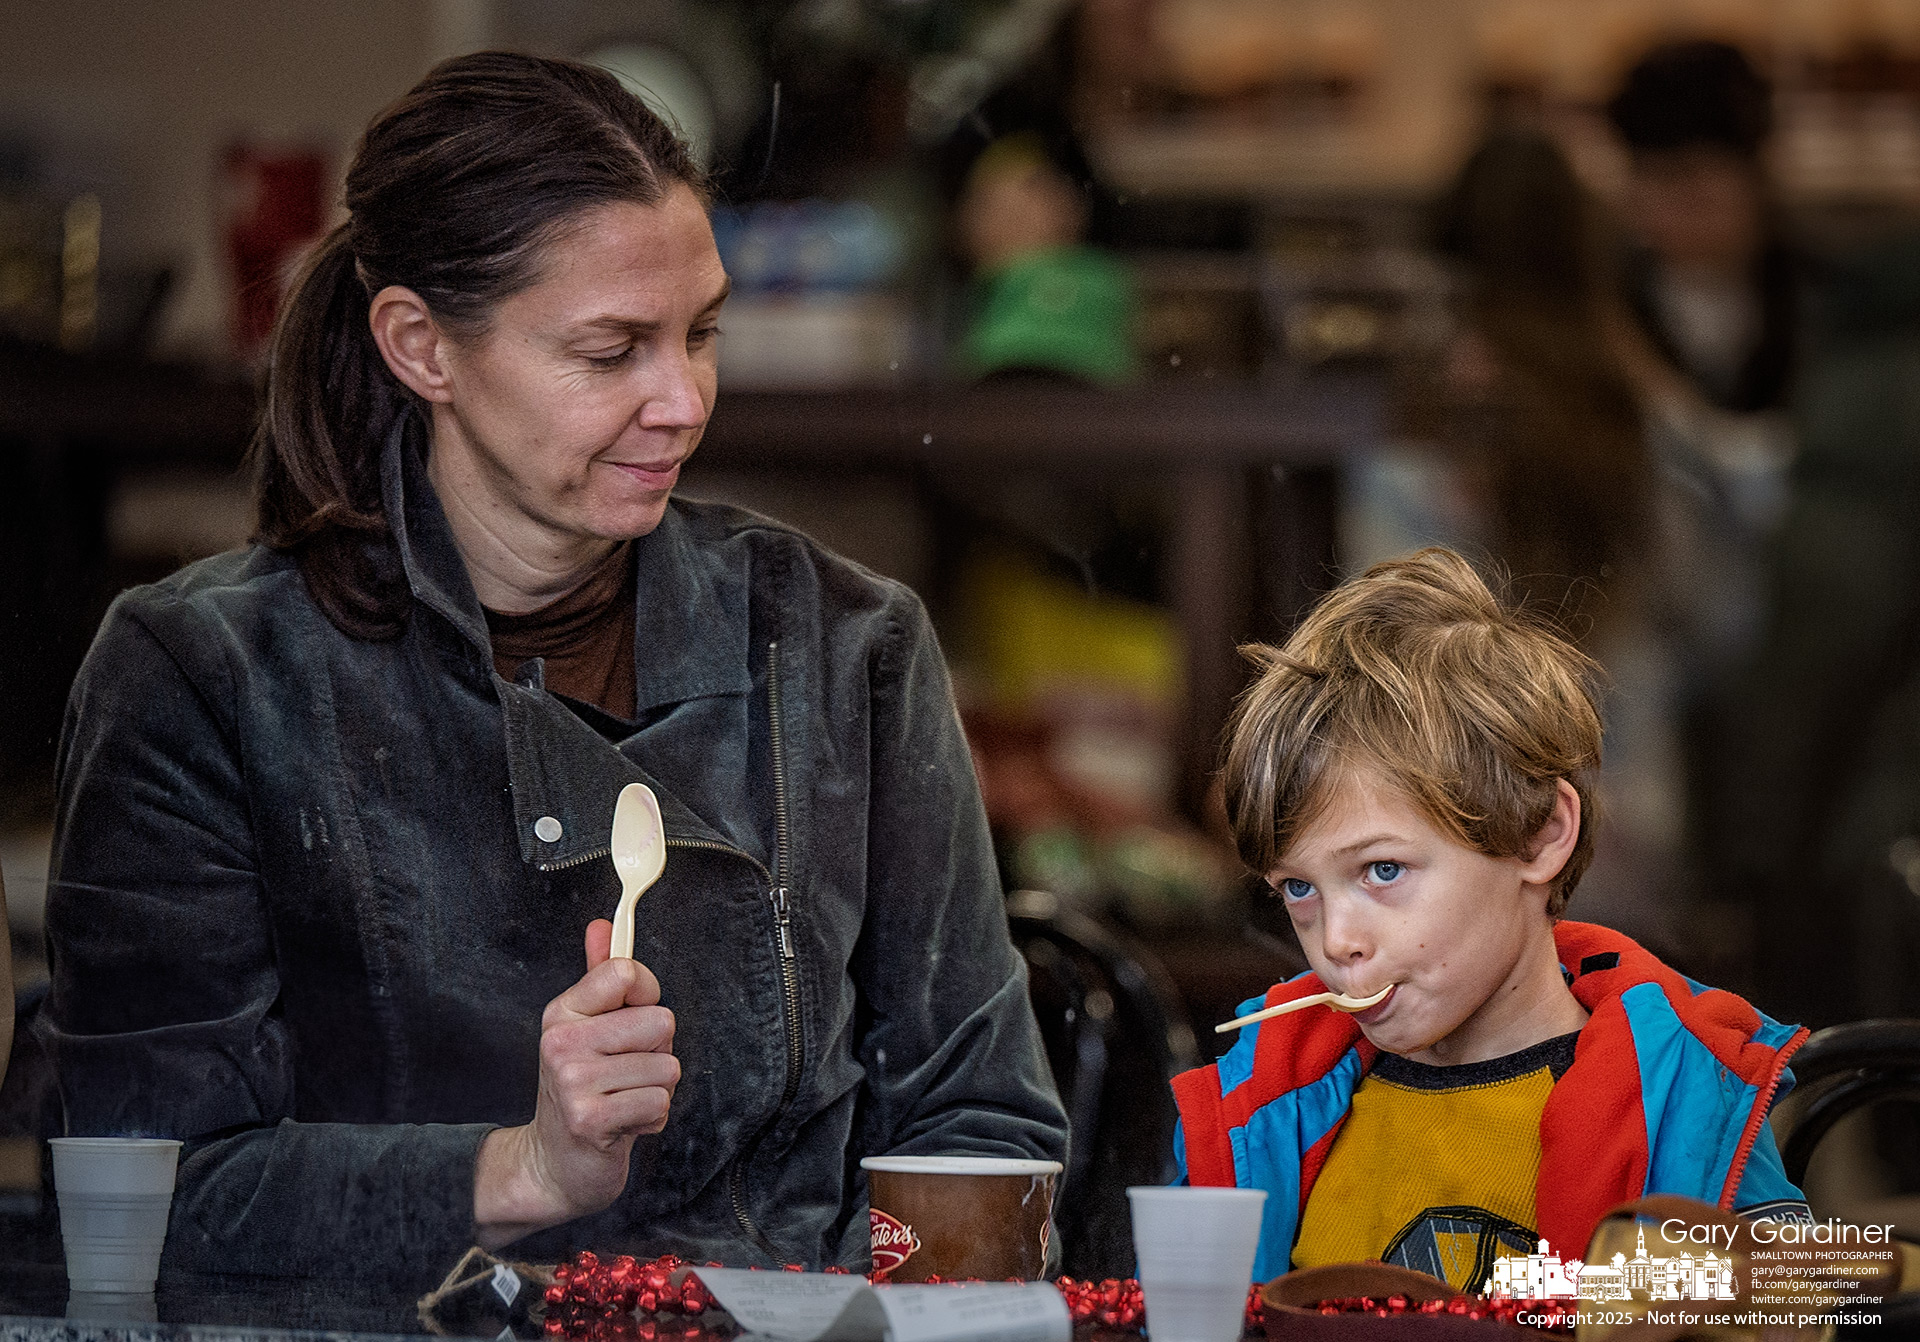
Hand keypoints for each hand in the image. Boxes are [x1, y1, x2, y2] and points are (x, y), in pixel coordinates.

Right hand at [474, 919, 678, 1247]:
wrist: (552, 1162)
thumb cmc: (580, 1089)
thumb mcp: (584, 1028)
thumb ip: (599, 977)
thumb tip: (602, 925)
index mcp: (563, 1012)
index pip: (627, 973)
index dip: (647, 995)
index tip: (631, 1017)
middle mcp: (562, 1042)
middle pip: (661, 1021)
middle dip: (657, 1053)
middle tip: (624, 1073)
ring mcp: (574, 1081)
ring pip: (667, 1068)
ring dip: (655, 1090)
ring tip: (622, 1100)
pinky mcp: (591, 1120)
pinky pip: (659, 1103)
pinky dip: (651, 1119)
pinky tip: (622, 1124)